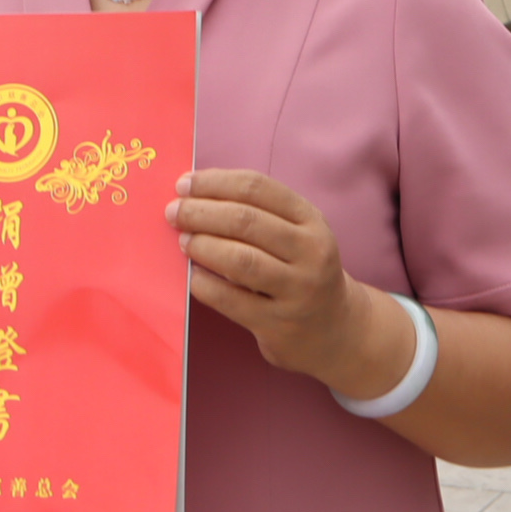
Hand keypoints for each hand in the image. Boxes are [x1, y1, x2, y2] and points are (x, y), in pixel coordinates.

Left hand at [164, 169, 410, 393]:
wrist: (335, 328)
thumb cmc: (301, 272)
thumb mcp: (297, 235)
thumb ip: (257, 214)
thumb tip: (195, 196)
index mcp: (311, 220)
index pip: (258, 188)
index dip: (215, 183)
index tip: (184, 185)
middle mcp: (310, 252)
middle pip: (246, 221)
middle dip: (201, 212)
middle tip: (174, 212)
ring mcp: (297, 290)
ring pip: (241, 259)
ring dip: (203, 246)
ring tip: (183, 242)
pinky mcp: (279, 324)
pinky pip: (232, 300)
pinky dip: (205, 284)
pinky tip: (192, 276)